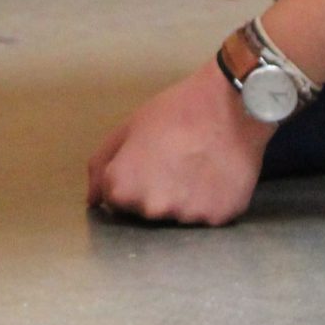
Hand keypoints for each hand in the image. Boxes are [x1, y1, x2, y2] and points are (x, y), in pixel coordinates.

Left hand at [86, 68, 275, 224]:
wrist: (231, 105)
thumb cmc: (178, 111)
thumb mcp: (128, 128)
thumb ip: (101, 165)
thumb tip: (92, 200)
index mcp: (123, 187)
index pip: (116, 201)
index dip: (131, 179)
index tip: (148, 161)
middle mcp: (152, 208)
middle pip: (146, 213)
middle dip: (155, 193)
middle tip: (175, 161)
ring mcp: (186, 216)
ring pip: (177, 216)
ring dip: (184, 199)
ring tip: (197, 165)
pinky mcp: (218, 218)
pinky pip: (207, 217)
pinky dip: (210, 202)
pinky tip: (215, 175)